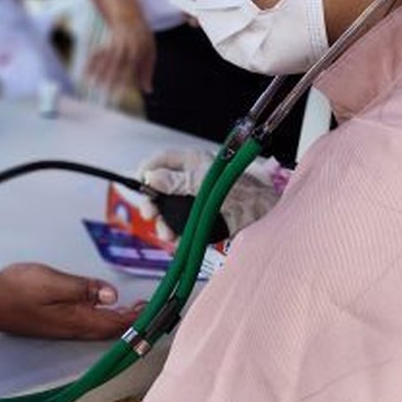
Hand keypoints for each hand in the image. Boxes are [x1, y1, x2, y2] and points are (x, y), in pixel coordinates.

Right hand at [0, 263, 143, 339]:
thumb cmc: (17, 290)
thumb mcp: (53, 282)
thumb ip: (83, 288)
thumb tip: (112, 295)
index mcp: (76, 319)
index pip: (114, 322)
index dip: (135, 317)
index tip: (150, 305)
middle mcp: (72, 328)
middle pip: (109, 328)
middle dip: (130, 319)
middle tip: (145, 306)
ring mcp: (62, 327)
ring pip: (98, 327)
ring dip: (116, 319)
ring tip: (129, 307)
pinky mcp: (53, 322)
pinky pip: (86, 323)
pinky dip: (101, 317)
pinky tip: (98, 306)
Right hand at [86, 18, 155, 93]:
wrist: (130, 17)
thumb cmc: (142, 39)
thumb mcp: (149, 53)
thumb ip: (148, 72)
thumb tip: (148, 91)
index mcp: (139, 52)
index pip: (132, 70)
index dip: (126, 82)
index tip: (119, 94)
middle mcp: (127, 47)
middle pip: (118, 65)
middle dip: (110, 78)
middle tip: (104, 90)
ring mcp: (116, 44)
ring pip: (106, 59)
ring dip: (98, 71)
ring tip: (91, 83)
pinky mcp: (108, 41)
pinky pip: (98, 53)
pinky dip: (92, 61)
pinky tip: (85, 71)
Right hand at [139, 148, 289, 235]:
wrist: (263, 213)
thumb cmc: (240, 189)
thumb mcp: (204, 182)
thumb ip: (177, 181)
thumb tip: (151, 178)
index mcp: (191, 162)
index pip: (161, 161)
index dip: (147, 170)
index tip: (139, 184)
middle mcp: (189, 180)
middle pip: (159, 188)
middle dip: (152, 203)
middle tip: (150, 214)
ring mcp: (193, 200)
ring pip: (167, 210)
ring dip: (162, 222)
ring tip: (165, 234)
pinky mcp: (199, 218)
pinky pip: (180, 225)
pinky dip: (175, 233)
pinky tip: (176, 240)